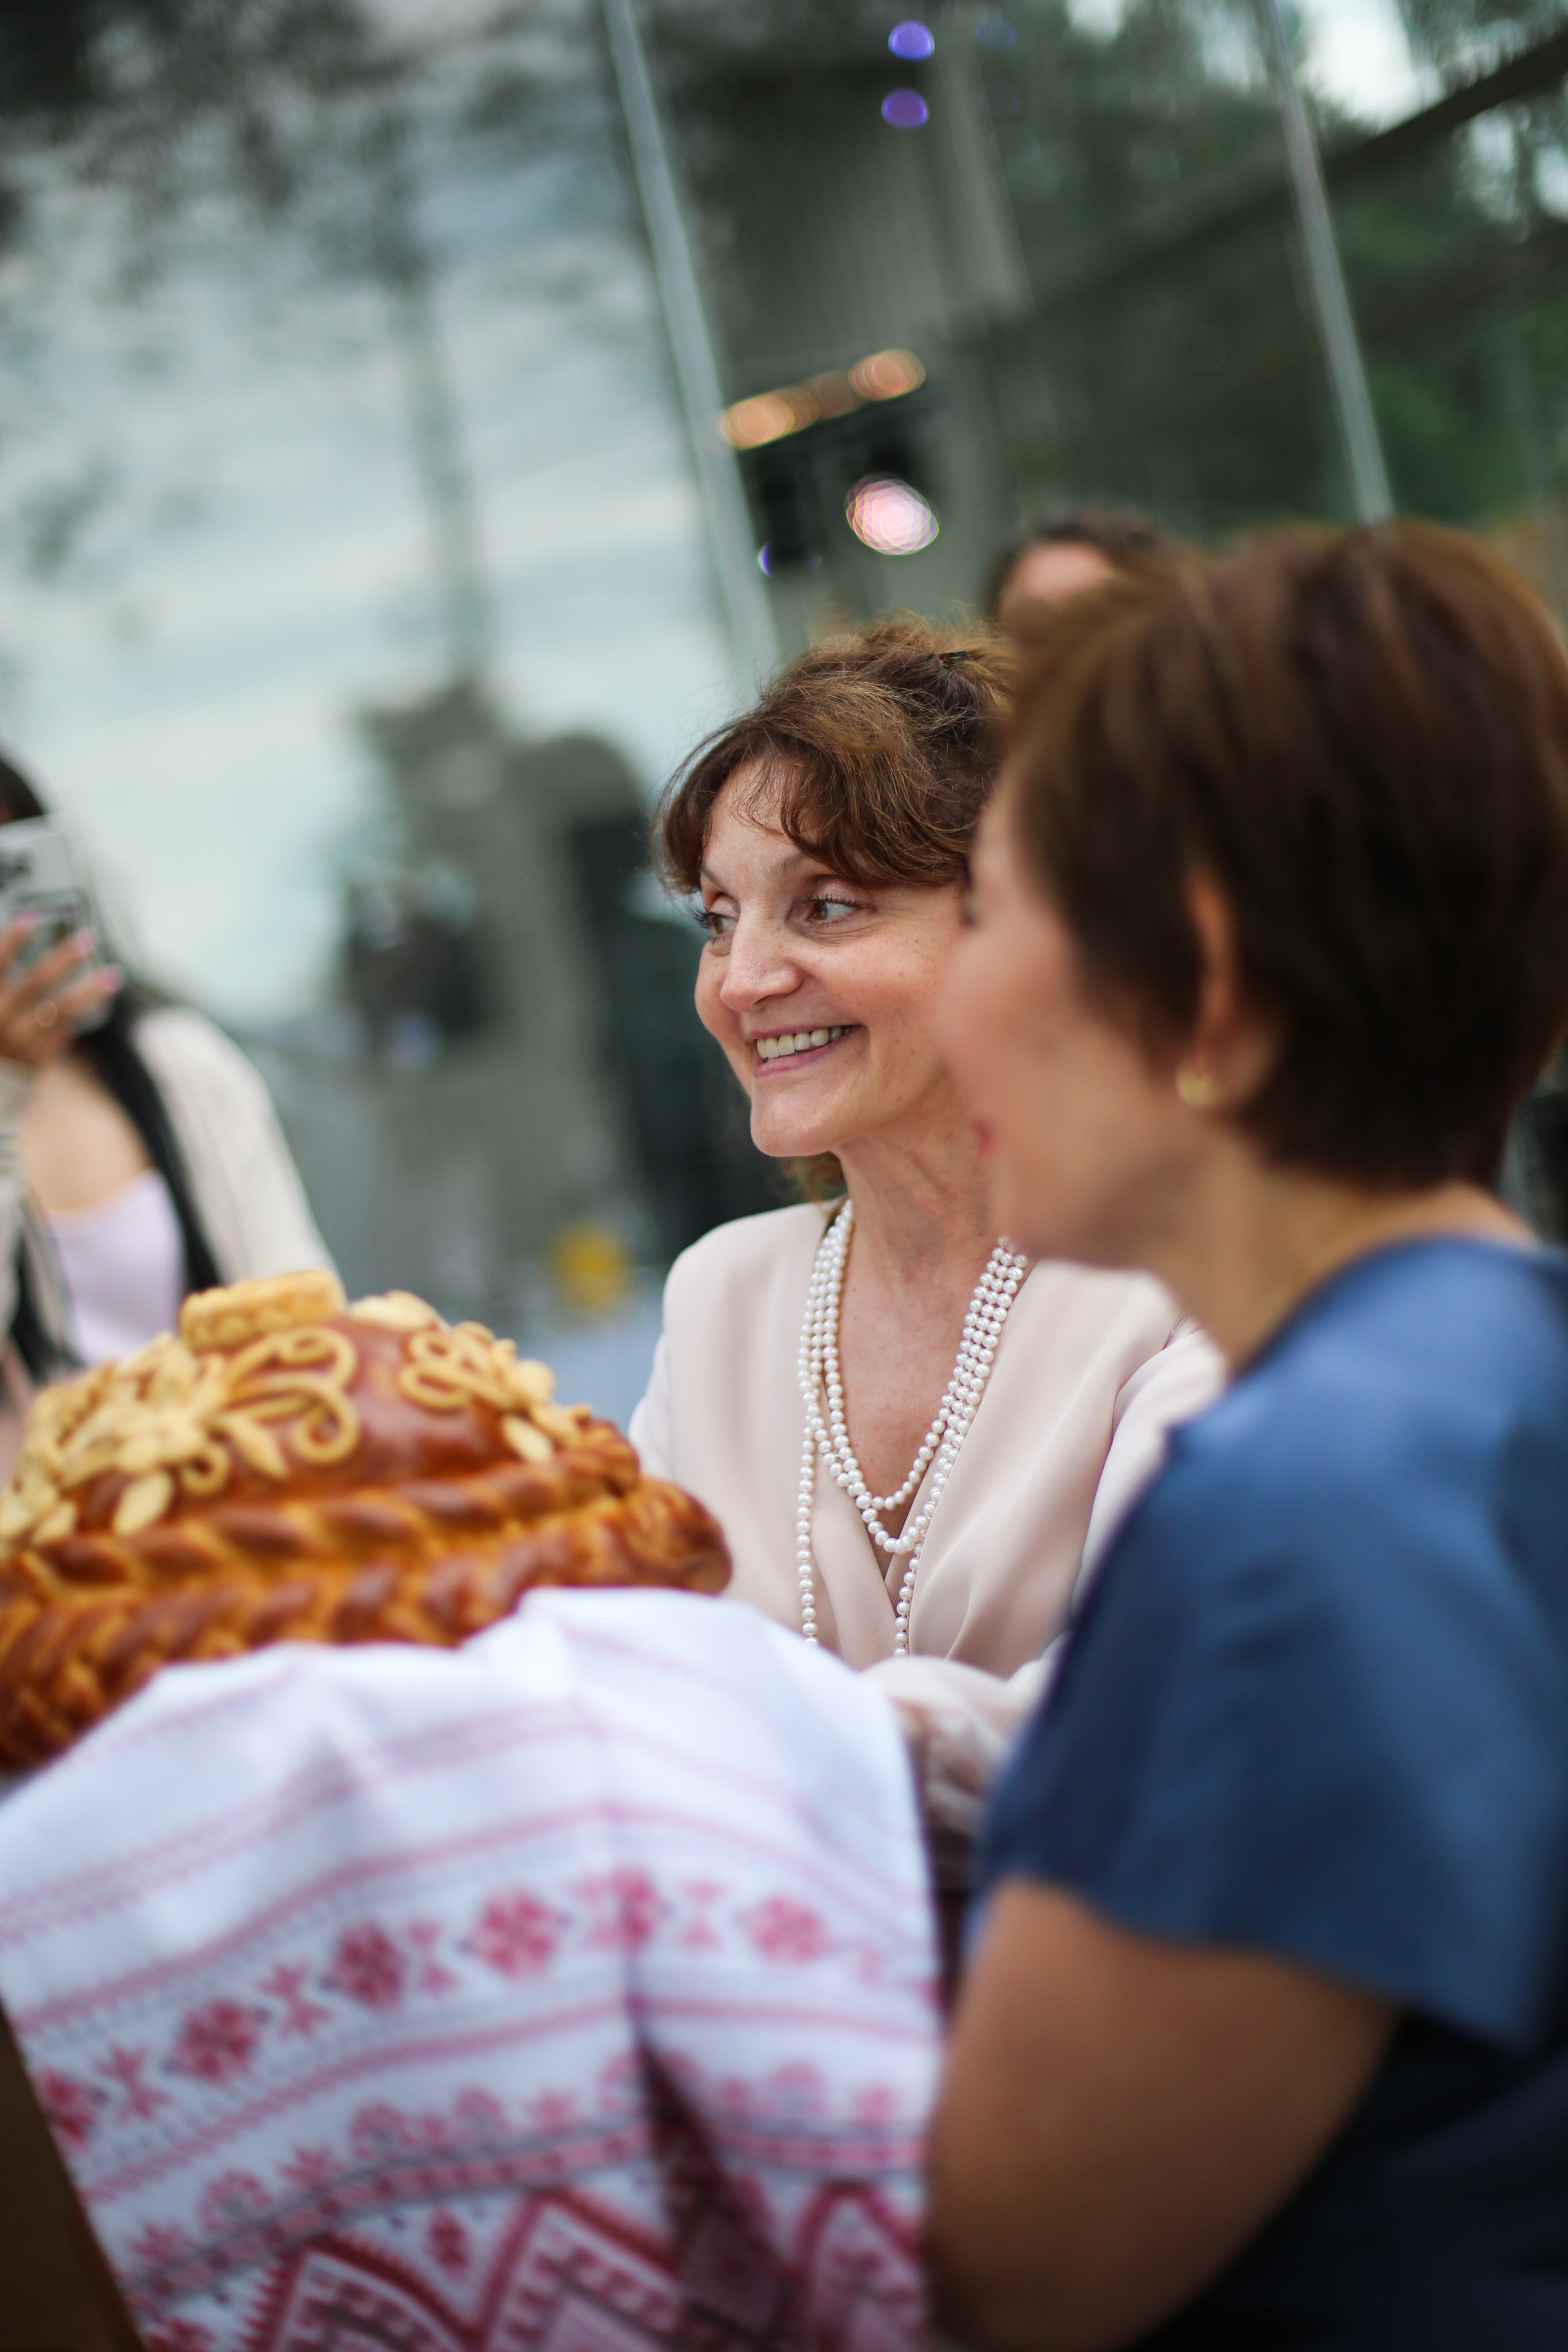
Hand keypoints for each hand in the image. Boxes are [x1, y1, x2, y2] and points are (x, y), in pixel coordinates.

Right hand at [0, 920, 120, 1068]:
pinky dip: (80, 1012)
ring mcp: (19, 1039)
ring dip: (89, 991)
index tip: (33, 917)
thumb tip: (27, 923)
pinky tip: (99, 995)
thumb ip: (5, 969)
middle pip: (35, 982)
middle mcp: (0, 1017)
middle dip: (63, 959)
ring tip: (114, 974)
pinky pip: (65, 1029)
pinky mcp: (37, 1057)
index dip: (13, 940)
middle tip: (89, 938)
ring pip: (60, 1010)